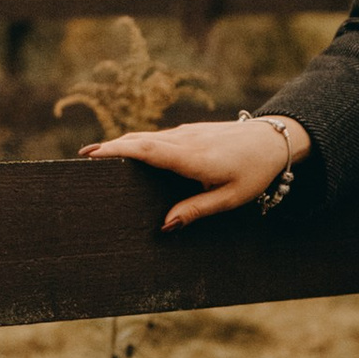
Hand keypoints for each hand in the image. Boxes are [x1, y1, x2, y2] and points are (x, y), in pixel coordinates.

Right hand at [81, 114, 304, 231]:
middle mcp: (186, 140)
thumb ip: (195, 211)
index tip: (93, 154)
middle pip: (141, 141)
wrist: (274, 140)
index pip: (148, 150)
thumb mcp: (229, 198)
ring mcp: (187, 132)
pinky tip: (128, 152)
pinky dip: (139, 142)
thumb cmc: (254, 172)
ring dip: (123, 143)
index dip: (119, 150)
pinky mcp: (190, 131)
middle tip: (84, 157)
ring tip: (97, 156)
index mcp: (193, 158)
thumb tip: (164, 226)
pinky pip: (158, 136)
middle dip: (112, 147)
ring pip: (148, 136)